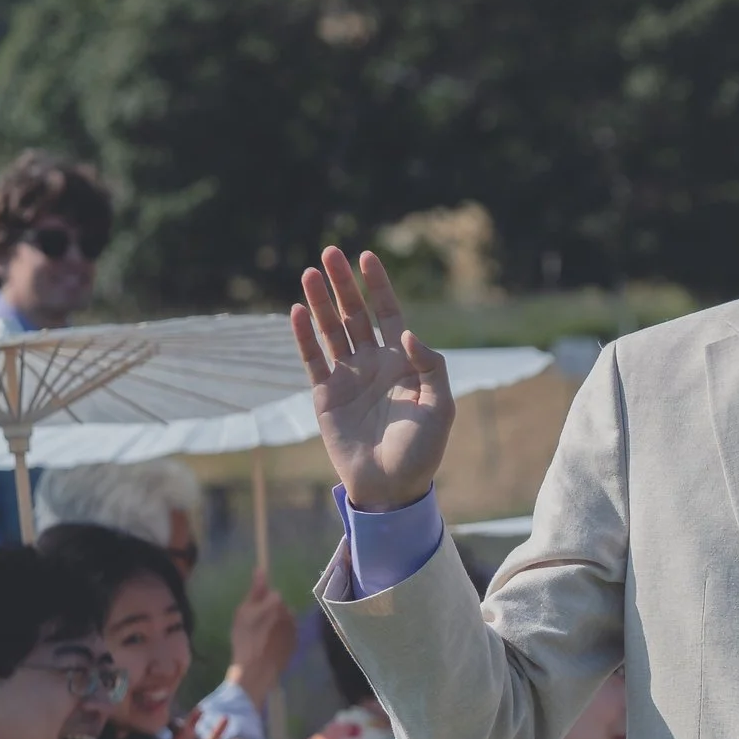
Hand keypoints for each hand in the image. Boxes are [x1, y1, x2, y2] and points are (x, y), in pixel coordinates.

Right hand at [225, 570, 297, 701]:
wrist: (257, 666)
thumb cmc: (245, 637)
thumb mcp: (243, 611)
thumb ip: (256, 590)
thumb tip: (261, 568)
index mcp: (277, 602)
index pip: (271, 595)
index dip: (261, 603)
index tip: (252, 614)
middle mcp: (290, 612)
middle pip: (279, 607)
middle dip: (269, 613)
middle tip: (254, 627)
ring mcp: (295, 628)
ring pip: (283, 620)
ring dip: (275, 625)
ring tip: (261, 638)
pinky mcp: (295, 642)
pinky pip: (287, 634)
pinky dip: (279, 637)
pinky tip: (268, 646)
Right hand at [291, 247, 453, 512]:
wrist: (392, 486)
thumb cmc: (422, 449)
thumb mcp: (440, 407)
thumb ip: (430, 367)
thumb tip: (405, 332)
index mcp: (403, 362)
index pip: (389, 314)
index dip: (378, 286)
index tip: (368, 257)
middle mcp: (373, 363)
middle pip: (355, 314)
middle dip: (343, 284)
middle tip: (330, 253)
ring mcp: (347, 377)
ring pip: (331, 331)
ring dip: (320, 302)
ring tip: (309, 273)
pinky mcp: (325, 395)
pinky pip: (313, 359)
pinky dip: (304, 336)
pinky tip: (298, 311)